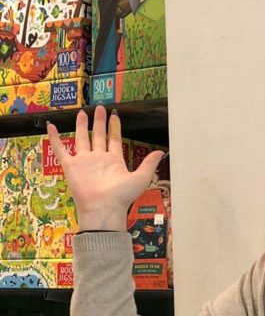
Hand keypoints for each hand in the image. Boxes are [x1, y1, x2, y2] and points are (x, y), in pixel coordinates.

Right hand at [47, 106, 164, 230]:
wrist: (103, 208)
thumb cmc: (122, 196)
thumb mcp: (141, 177)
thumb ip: (149, 163)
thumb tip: (161, 152)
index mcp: (114, 161)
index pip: (114, 139)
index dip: (115, 127)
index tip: (115, 114)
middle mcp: (99, 159)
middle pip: (99, 136)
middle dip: (100, 122)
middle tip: (99, 108)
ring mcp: (84, 162)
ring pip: (81, 139)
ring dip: (82, 126)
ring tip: (82, 113)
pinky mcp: (70, 166)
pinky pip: (60, 149)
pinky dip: (55, 138)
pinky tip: (51, 126)